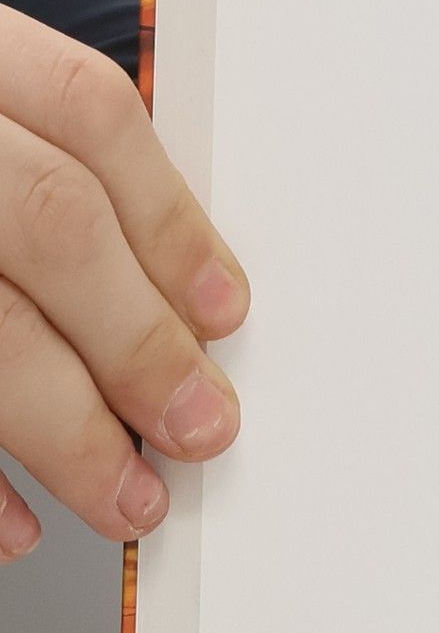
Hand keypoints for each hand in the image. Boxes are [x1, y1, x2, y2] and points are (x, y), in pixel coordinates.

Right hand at [0, 3, 246, 558]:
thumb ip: (52, 178)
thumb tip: (183, 307)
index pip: (85, 111)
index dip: (169, 220)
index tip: (224, 314)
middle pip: (43, 220)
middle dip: (137, 341)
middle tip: (199, 427)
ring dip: (62, 429)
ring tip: (125, 496)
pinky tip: (13, 521)